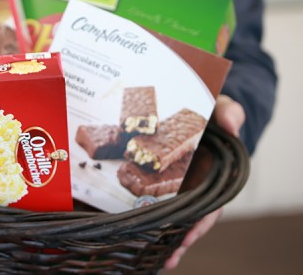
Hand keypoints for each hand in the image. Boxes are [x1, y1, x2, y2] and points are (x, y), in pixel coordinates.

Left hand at [164, 94, 244, 269]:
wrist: (200, 110)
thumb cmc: (214, 114)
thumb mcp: (223, 109)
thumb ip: (229, 113)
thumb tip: (231, 124)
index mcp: (216, 173)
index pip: (211, 204)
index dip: (201, 221)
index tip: (189, 235)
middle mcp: (198, 184)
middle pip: (191, 217)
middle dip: (180, 238)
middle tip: (169, 258)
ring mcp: (181, 185)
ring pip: (174, 214)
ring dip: (164, 235)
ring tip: (157, 258)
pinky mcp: (164, 180)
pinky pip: (157, 199)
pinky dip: (149, 215)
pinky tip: (137, 232)